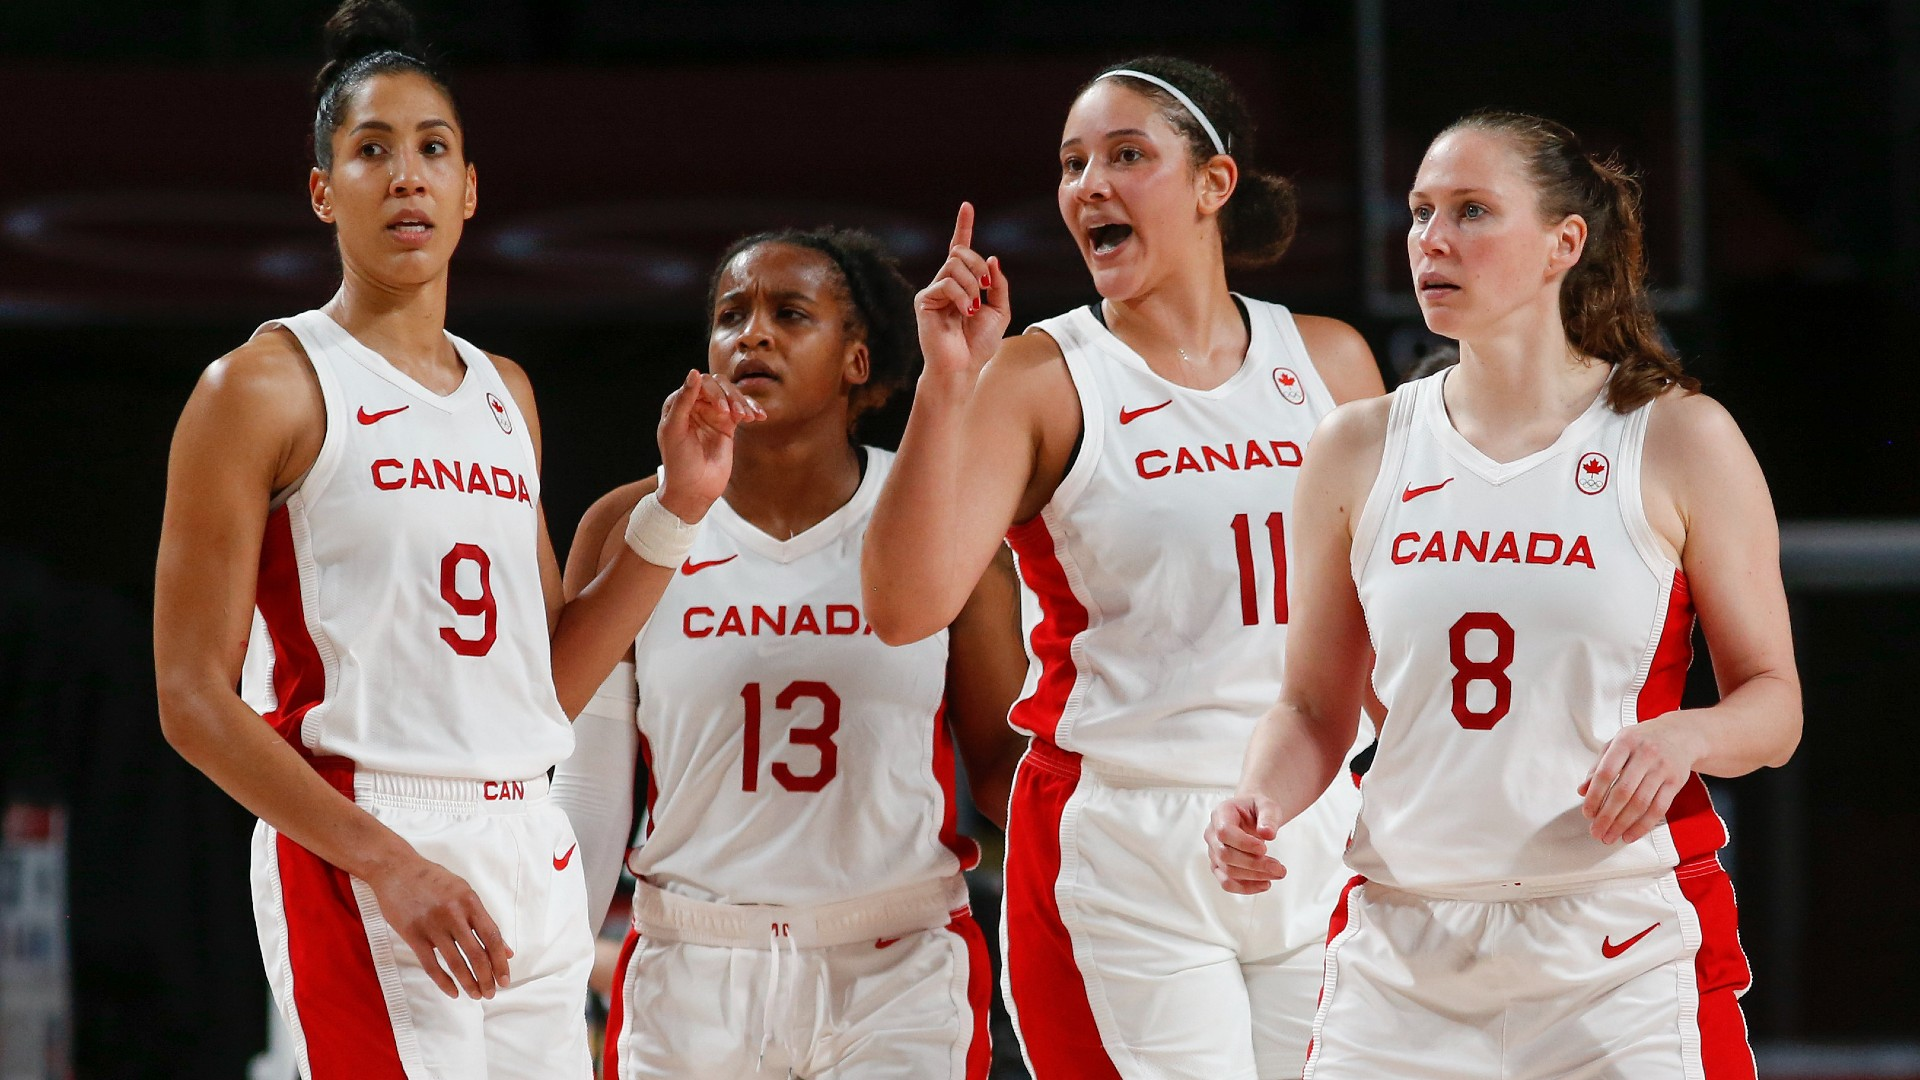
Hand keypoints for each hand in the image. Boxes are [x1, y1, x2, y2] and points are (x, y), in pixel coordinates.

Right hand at [364, 851, 512, 999]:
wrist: (396, 869)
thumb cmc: (433, 880)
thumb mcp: (463, 891)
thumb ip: (483, 920)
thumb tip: (504, 950)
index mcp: (470, 902)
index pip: (492, 937)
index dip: (500, 962)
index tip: (505, 979)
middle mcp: (454, 914)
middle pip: (477, 954)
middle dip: (486, 978)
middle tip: (491, 993)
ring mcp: (433, 925)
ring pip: (456, 962)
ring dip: (469, 983)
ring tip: (476, 995)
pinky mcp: (413, 934)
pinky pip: (431, 965)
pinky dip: (444, 982)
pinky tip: (453, 992)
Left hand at [656, 370, 763, 521]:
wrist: (694, 489)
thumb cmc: (678, 462)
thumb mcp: (675, 429)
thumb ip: (683, 400)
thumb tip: (694, 372)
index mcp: (679, 403)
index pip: (699, 384)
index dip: (712, 392)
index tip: (722, 411)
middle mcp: (696, 405)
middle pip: (718, 385)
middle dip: (729, 397)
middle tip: (734, 415)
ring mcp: (713, 415)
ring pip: (732, 395)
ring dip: (742, 403)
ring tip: (747, 418)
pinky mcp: (727, 425)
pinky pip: (742, 410)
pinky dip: (752, 409)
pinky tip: (758, 417)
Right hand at [916, 202, 1010, 384]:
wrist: (963, 368)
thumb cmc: (979, 344)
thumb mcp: (1000, 311)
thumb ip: (998, 284)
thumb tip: (993, 258)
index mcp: (962, 284)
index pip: (961, 249)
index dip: (964, 226)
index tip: (967, 206)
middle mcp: (945, 283)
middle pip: (961, 252)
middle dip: (979, 266)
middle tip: (987, 288)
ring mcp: (933, 291)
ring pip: (954, 265)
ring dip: (972, 284)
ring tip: (973, 309)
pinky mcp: (923, 300)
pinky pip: (946, 282)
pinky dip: (962, 296)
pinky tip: (965, 313)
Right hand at [1206, 794, 1288, 893]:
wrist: (1251, 815)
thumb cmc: (1257, 809)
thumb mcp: (1267, 805)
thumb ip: (1269, 817)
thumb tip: (1268, 834)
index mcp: (1220, 814)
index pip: (1224, 832)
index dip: (1243, 843)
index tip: (1265, 848)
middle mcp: (1212, 834)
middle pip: (1226, 855)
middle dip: (1254, 864)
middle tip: (1279, 868)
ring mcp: (1213, 852)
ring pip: (1228, 871)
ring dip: (1254, 877)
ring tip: (1278, 873)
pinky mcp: (1219, 867)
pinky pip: (1227, 883)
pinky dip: (1246, 887)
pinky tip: (1266, 884)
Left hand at [1579, 712, 1703, 844]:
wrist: (1679, 734)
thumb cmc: (1642, 740)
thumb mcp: (1616, 744)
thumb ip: (1598, 766)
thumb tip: (1582, 791)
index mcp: (1626, 742)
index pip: (1606, 773)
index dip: (1595, 796)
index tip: (1587, 813)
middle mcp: (1645, 754)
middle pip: (1623, 792)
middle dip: (1607, 816)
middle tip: (1597, 831)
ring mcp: (1662, 768)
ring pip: (1641, 803)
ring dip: (1623, 824)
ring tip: (1610, 836)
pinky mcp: (1676, 782)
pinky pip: (1658, 809)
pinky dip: (1643, 825)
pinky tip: (1631, 834)